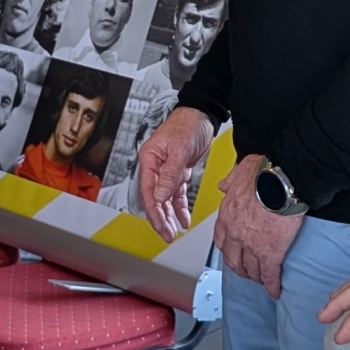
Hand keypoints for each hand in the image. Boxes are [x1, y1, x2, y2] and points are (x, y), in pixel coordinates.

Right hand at [136, 107, 215, 239]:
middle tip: (167, 235)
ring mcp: (166, 170)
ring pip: (164, 198)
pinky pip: (176, 193)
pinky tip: (183, 218)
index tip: (161, 226)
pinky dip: (179, 206)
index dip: (153, 211)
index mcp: (149, 159)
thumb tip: (160, 196)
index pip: (147, 191)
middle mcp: (155, 166)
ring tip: (174, 231)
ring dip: (169, 215)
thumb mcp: (179, 150)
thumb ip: (170, 175)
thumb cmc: (187, 124)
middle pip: (154, 198)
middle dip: (160, 218)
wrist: (202, 114)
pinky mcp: (178, 171)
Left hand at [212, 158, 301, 299]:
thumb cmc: (265, 173)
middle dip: (240, 268)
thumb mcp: (240, 171)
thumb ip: (230, 180)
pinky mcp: (271, 254)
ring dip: (255, 277)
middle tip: (247, 271)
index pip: (222, 239)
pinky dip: (272, 286)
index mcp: (228, 214)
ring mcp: (252, 246)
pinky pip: (270, 275)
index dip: (228, 248)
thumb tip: (223, 184)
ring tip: (261, 280)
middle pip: (233, 259)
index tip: (234, 252)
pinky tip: (275, 291)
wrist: (283, 181)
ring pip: (251, 269)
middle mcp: (236, 233)